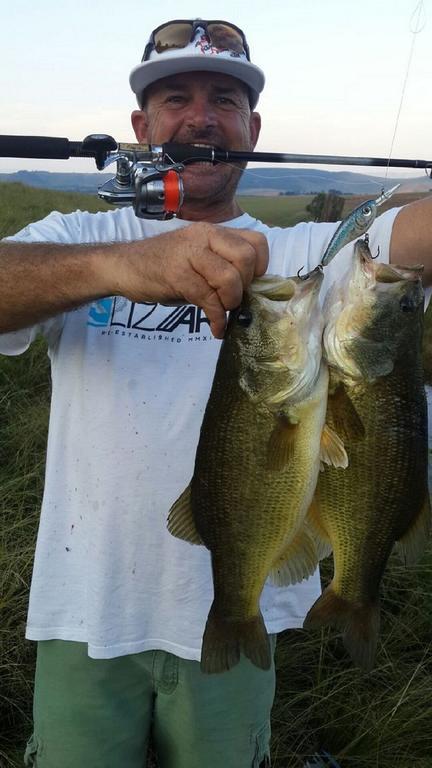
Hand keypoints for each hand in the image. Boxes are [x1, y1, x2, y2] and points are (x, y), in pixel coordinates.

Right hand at [113, 223, 268, 337]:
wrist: (123, 266)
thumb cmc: (163, 266)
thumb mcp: (198, 259)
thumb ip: (222, 266)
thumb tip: (250, 293)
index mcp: (213, 232)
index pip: (256, 242)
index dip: (260, 267)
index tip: (249, 285)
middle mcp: (204, 237)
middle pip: (246, 259)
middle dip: (245, 287)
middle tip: (233, 300)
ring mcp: (189, 254)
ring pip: (229, 278)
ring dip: (230, 302)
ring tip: (221, 312)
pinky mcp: (176, 274)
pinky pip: (208, 298)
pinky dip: (216, 319)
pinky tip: (215, 328)